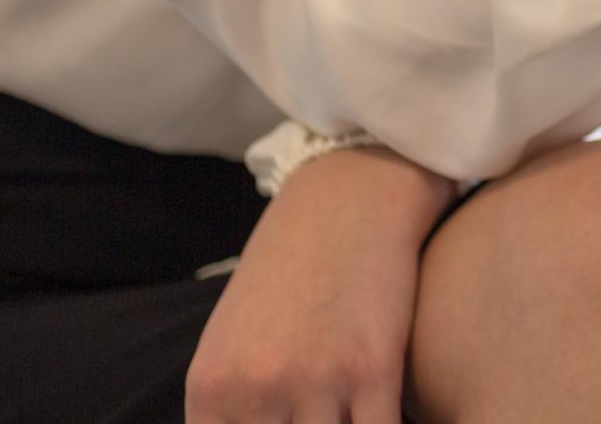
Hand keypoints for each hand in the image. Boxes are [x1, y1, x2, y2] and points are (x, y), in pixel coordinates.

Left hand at [185, 145, 458, 423]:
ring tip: (348, 412)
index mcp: (211, 389)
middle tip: (319, 415)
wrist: (351, 198)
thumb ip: (233, 411)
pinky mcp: (374, 368)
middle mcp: (254, 388)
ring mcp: (314, 379)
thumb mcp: (233, 344)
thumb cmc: (293, 274)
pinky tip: (388, 411)